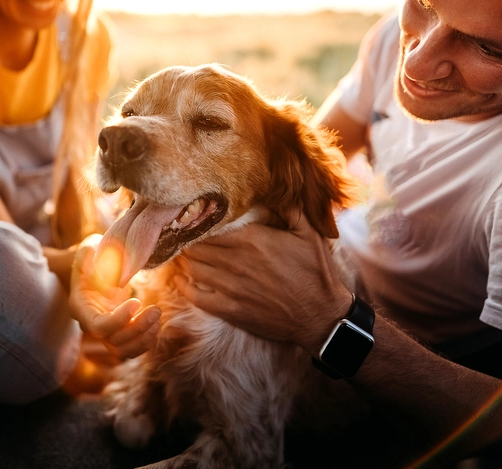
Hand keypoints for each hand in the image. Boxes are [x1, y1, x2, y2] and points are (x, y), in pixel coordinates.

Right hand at [69, 234, 160, 358]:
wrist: (96, 262)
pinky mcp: (117, 332)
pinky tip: (156, 322)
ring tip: (157, 316)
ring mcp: (104, 331)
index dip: (119, 319)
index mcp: (80, 306)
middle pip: (113, 342)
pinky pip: (131, 348)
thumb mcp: (91, 248)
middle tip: (156, 309)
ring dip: (144, 338)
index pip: (98, 326)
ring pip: (123, 351)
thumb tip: (111, 288)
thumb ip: (96, 262)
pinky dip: (146, 340)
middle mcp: (90, 323)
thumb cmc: (94, 252)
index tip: (137, 301)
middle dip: (137, 329)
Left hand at [174, 211, 351, 350]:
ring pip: (193, 269)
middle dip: (187, 241)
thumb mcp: (310, 232)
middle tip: (181, 237)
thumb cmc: (316, 272)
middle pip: (197, 247)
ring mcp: (232, 287)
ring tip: (181, 255)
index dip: (198, 223)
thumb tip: (278, 185)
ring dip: (184, 261)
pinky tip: (181, 280)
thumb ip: (291, 207)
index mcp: (254, 239)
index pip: (211, 227)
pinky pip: (196, 296)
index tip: (192, 220)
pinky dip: (184, 286)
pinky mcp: (231, 310)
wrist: (321, 315)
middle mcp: (238, 261)